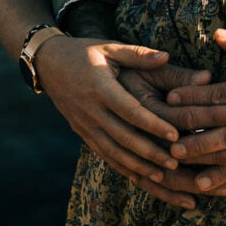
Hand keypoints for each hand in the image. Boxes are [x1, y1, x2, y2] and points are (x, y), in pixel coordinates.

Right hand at [34, 36, 225, 208]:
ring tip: (164, 177)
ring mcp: (84, 125)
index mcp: (100, 88)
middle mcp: (90, 111)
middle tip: (177, 164)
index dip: (152, 125)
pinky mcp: (82, 134)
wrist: (48, 64)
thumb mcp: (110, 47)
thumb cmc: (84, 52)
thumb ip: (138, 54)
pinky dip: (123, 168)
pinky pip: (104, 155)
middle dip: (150, 153)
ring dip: (139, 167)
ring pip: (113, 152)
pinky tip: (142, 178)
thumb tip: (167, 56)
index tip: (175, 135)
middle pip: (123, 137)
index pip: (129, 111)